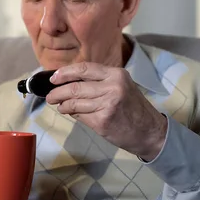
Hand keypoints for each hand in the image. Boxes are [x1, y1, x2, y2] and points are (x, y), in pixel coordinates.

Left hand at [46, 62, 167, 160]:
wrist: (150, 131)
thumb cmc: (132, 109)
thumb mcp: (121, 87)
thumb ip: (99, 83)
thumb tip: (68, 82)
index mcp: (116, 74)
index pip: (84, 68)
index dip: (65, 73)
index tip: (54, 78)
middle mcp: (113, 87)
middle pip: (75, 87)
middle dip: (58, 92)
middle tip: (50, 96)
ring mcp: (108, 104)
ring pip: (74, 102)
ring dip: (63, 105)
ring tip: (59, 106)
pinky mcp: (103, 121)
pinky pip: (80, 115)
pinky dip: (72, 114)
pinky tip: (70, 113)